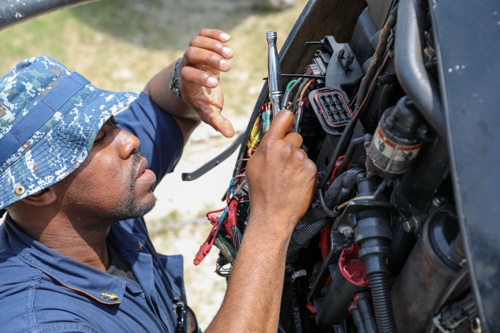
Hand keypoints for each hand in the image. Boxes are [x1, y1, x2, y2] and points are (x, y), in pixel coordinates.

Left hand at [178, 29, 234, 137]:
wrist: (198, 85)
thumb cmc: (203, 100)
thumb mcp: (209, 112)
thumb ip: (218, 122)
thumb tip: (230, 134)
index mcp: (186, 82)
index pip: (188, 74)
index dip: (200, 77)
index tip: (216, 83)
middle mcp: (187, 64)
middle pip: (192, 53)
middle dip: (209, 58)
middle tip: (227, 66)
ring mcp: (193, 52)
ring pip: (197, 41)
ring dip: (214, 45)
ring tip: (230, 54)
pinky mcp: (201, 44)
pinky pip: (203, 33)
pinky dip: (214, 33)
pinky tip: (227, 38)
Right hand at [245, 110, 316, 234]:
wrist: (272, 214)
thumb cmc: (261, 193)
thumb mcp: (253, 165)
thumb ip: (265, 147)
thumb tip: (271, 138)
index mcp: (269, 145)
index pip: (284, 117)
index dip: (287, 118)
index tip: (289, 119)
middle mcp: (286, 149)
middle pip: (295, 136)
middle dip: (291, 145)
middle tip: (283, 161)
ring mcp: (300, 159)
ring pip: (302, 152)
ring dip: (297, 161)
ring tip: (287, 176)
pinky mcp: (310, 169)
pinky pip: (309, 164)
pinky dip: (304, 171)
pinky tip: (295, 181)